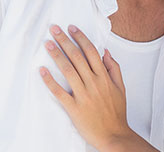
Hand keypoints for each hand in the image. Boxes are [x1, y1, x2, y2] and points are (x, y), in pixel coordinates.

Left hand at [39, 24, 135, 150]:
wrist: (114, 135)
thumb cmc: (116, 113)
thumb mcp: (121, 88)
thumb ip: (114, 68)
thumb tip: (106, 53)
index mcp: (104, 77)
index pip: (91, 52)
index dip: (80, 38)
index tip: (72, 28)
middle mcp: (93, 83)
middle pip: (77, 57)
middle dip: (64, 41)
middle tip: (54, 29)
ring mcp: (83, 95)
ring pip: (68, 70)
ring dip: (56, 55)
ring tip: (48, 44)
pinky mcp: (74, 107)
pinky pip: (59, 92)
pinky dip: (50, 81)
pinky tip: (42, 71)